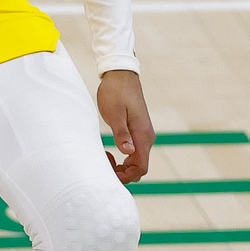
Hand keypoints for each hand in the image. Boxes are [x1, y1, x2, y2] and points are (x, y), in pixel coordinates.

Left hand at [97, 68, 153, 184]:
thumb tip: (128, 153)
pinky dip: (122, 157)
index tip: (110, 173)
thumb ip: (121, 134)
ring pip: (136, 160)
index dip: (127, 176)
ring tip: (104, 157)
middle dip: (122, 173)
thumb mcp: (114, 113)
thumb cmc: (116, 92)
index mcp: (142, 135)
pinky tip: (109, 151)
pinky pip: (134, 152)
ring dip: (121, 166)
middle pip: (139, 167)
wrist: (121, 74)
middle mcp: (146, 137)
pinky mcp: (137, 131)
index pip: (141, 167)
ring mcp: (143, 134)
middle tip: (103, 164)